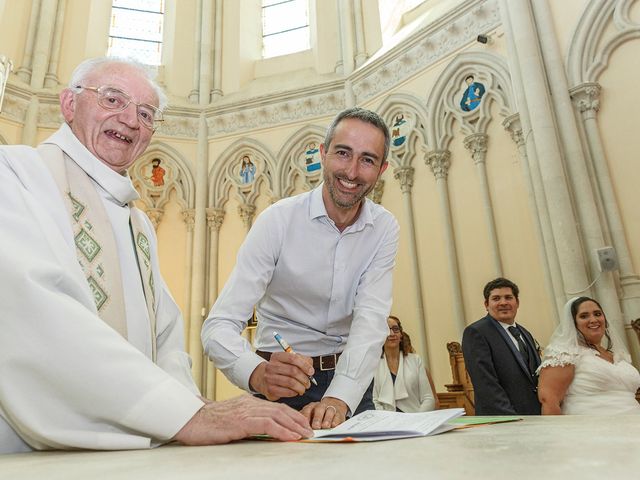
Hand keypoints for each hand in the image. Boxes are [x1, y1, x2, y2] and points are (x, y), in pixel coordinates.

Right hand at [173, 394, 312, 444]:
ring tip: (305, 434)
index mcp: (248, 403)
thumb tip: (263, 429)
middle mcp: (250, 404)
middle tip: (310, 430)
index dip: (292, 415)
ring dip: (295, 426)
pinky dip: (282, 430)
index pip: (276, 407)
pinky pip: (267, 425)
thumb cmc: (209, 422)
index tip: (303, 424)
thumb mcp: (232, 418)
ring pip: (278, 416)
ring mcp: (246, 411)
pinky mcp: (242, 422)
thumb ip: (247, 420)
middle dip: (298, 420)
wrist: (191, 420)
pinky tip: (291, 436)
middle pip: (281, 410)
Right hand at [249, 351, 313, 400]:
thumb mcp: (289, 361)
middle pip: (293, 371)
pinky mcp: (270, 389)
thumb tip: (310, 368)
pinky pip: (287, 392)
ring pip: (291, 382)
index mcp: (277, 356)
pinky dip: (294, 392)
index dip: (304, 365)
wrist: (262, 379)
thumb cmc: (280, 369)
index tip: (311, 372)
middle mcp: (271, 366)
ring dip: (301, 387)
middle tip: (308, 383)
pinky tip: (295, 392)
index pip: (293, 358)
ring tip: (303, 388)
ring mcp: (269, 378)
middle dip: (304, 378)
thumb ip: (302, 361)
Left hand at [300, 397, 347, 428]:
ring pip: (329, 411)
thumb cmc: (318, 416)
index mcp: (311, 407)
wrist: (333, 406)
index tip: (304, 427)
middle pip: (319, 410)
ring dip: (327, 419)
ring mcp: (331, 408)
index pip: (307, 411)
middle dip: (317, 418)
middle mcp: (321, 406)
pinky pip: (338, 416)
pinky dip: (336, 421)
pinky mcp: (339, 413)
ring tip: (325, 426)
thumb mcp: (310, 417)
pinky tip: (333, 426)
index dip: (305, 418)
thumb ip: (305, 423)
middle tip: (316, 427)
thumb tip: (300, 433)